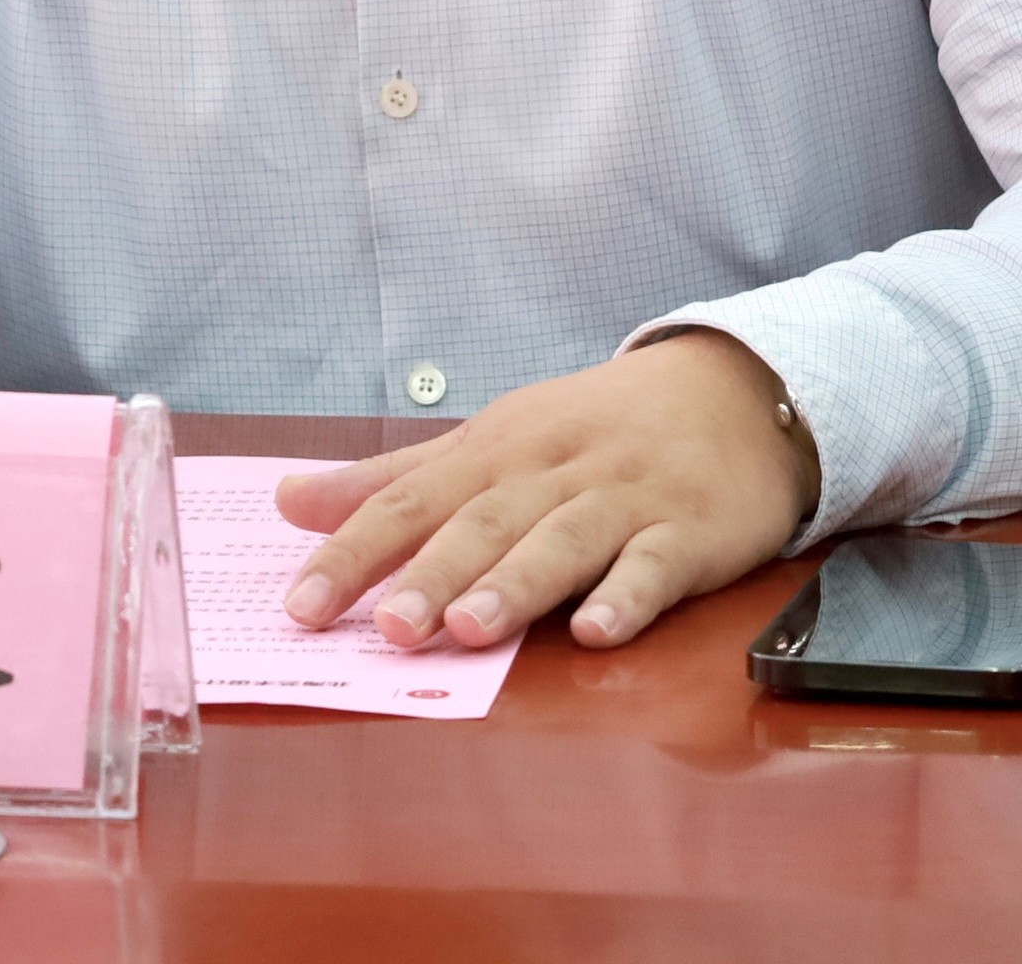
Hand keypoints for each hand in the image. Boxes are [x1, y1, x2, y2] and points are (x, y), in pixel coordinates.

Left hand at [269, 332, 815, 652]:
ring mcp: (623, 498)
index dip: (355, 550)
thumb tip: (288, 502)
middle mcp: (553, 470)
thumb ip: (395, 481)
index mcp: (498, 449)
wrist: (733, 391)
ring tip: (467, 629)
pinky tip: (597, 630)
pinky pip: (656, 566)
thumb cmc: (595, 428)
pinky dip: (627, 595)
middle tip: (385, 628)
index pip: (413, 500)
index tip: (301, 604)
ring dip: (514, 583)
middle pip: (483, 521)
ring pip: (562, 540)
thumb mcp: (493, 442)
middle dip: (431, 572)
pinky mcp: (688, 530)